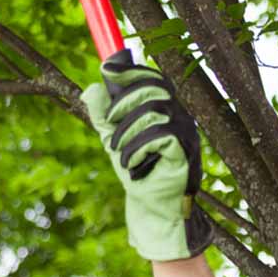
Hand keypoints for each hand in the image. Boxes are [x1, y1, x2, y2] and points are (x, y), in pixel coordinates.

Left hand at [80, 49, 211, 261]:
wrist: (151, 207)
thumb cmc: (137, 171)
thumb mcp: (113, 139)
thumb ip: (103, 116)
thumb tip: (91, 88)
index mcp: (164, 110)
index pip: (152, 78)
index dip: (131, 71)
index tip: (106, 70)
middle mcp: (179, 116)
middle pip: (152, 88)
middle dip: (123, 103)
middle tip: (109, 124)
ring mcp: (186, 133)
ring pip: (152, 111)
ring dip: (126, 132)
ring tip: (119, 152)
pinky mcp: (186, 151)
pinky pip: (159, 136)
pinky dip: (137, 148)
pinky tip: (132, 164)